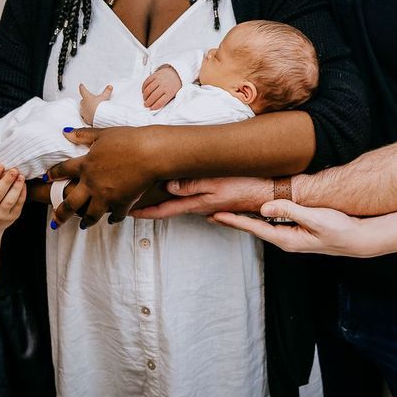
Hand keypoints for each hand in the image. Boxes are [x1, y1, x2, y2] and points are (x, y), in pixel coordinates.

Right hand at [0, 165, 25, 233]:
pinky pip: (18, 205)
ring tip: (20, 176)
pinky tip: (23, 184)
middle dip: (7, 180)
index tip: (0, 165)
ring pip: (9, 200)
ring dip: (16, 187)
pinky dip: (22, 194)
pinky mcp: (11, 217)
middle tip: (14, 169)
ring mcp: (0, 215)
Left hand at [48, 127, 160, 227]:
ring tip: (83, 225)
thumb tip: (65, 132)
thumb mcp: (103, 134)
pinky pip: (115, 215)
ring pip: (90, 214)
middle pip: (71, 202)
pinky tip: (111, 220)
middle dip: (61, 213)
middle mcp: (92, 183)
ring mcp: (106, 195)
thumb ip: (83, 134)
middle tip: (56, 221)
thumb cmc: (128, 139)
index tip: (46, 178)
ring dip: (86, 221)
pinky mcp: (122, 202)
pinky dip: (113, 218)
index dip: (53, 174)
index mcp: (86, 165)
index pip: (63, 170)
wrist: (150, 153)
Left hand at [78, 83, 112, 124]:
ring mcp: (84, 112)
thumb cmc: (100, 106)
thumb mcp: (105, 97)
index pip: (83, 90)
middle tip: (89, 99)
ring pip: (82, 109)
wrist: (100, 117)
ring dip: (85, 108)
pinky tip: (90, 116)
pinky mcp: (86, 118)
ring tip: (90, 108)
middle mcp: (84, 104)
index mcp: (87, 97)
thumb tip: (110, 86)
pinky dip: (87, 116)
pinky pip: (85, 117)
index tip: (81, 85)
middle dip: (85, 100)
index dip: (82, 87)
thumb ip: (107, 91)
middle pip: (82, 100)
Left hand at [130, 176, 272, 218]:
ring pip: (181, 204)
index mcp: (197, 203)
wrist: (272, 193)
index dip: (144, 212)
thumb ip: (192, 184)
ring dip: (164, 202)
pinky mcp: (219, 200)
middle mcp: (201, 207)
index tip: (125, 213)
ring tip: (147, 197)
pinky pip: (194, 201)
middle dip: (150, 207)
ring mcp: (211, 205)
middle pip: (170, 208)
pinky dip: (181, 198)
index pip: (164, 210)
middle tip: (129, 203)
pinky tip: (178, 192)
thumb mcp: (217, 182)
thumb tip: (168, 186)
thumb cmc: (247, 186)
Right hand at [142, 65, 181, 109]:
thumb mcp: (175, 94)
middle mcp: (165, 86)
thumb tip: (155, 106)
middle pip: (153, 97)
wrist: (177, 73)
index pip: (160, 102)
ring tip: (145, 99)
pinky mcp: (155, 74)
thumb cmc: (175, 85)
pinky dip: (143, 88)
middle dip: (148, 103)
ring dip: (145, 96)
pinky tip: (144, 91)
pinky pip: (147, 82)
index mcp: (171, 92)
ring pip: (148, 89)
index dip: (154, 107)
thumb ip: (167, 100)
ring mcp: (159, 79)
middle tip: (146, 105)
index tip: (151, 108)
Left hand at [211, 200, 377, 256]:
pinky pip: (271, 224)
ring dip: (242, 220)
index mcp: (286, 239)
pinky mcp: (296, 233)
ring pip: (260, 226)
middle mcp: (285, 240)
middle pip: (253, 229)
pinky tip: (253, 213)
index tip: (216, 215)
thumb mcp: (315, 218)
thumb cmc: (340, 228)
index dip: (234, 221)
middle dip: (232, 222)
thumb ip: (290, 211)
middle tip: (210, 214)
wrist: (359, 239)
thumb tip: (264, 206)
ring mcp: (291, 237)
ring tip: (224, 214)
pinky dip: (257, 218)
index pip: (254, 228)